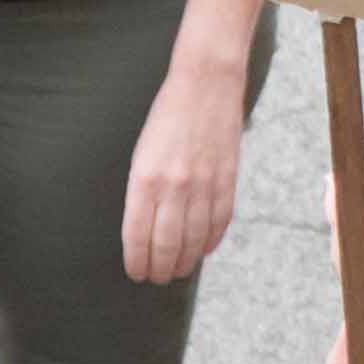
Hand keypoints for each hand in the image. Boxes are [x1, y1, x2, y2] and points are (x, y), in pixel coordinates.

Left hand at [119, 46, 253, 283]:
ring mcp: (204, 186)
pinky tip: (202, 250)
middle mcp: (175, 187)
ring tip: (178, 271)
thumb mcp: (141, 152)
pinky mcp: (227, 182)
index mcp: (145, 179)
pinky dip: (209, 242)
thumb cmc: (166, 117)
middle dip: (159, 269)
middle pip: (167, 245)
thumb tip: (145, 229)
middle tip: (156, 278)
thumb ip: (142, 191)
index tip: (136, 273)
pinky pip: (218, 224)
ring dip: (185, 263)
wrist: (206, 84)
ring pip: (194, 241)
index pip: (138, 235)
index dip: (136, 261)